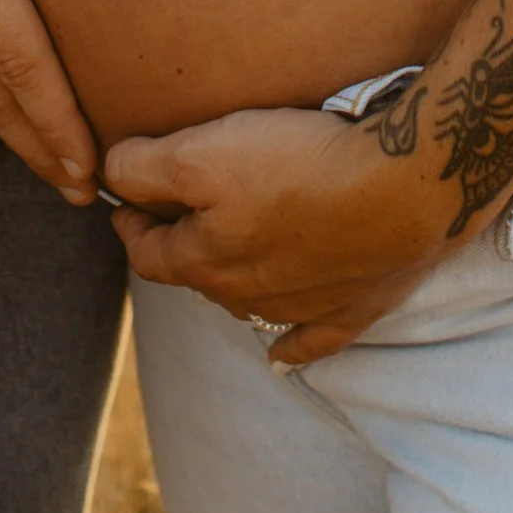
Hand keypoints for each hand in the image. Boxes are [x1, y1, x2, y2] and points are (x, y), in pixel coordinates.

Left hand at [104, 104, 458, 366]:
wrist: (402, 189)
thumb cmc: (298, 164)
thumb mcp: (200, 153)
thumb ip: (142, 168)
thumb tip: (111, 174)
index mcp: (205, 263)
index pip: (147, 253)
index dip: (130, 223)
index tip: (123, 202)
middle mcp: (247, 297)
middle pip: (198, 276)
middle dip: (181, 246)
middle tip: (177, 214)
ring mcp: (302, 310)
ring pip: (249, 303)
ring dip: (232, 281)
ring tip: (228, 252)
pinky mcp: (353, 310)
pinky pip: (311, 341)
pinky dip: (292, 348)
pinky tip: (280, 359)